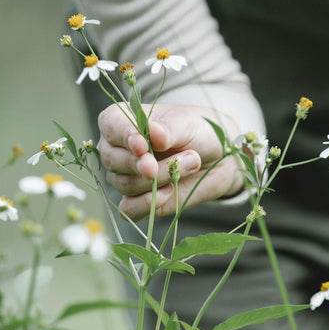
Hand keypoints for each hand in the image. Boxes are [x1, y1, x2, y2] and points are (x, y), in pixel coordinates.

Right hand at [97, 104, 244, 219]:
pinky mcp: (135, 200)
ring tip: (191, 164)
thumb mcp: (187, 124)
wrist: (217, 158)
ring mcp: (124, 176)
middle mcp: (116, 149)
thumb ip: (168, 130)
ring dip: (159, 179)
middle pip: (114, 161)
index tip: (143, 146)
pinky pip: (128, 209)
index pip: (111, 126)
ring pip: (125, 184)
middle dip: (143, 164)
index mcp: (121, 121)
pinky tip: (169, 191)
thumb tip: (154, 133)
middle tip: (177, 159)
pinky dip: (148, 203)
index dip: (124, 136)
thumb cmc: (197, 132)